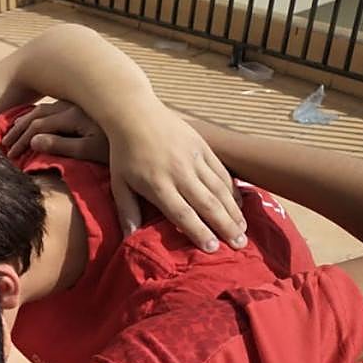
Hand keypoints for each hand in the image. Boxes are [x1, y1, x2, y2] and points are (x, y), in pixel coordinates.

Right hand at [0, 100, 109, 163]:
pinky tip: (32, 122)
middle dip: (18, 130)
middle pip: (37, 115)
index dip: (22, 140)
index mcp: (73, 114)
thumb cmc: (119, 146)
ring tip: (12, 133)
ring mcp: (77, 104)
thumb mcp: (90, 151)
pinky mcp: (82, 106)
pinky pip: (53, 108)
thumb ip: (62, 145)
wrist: (144, 131)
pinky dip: (38, 116)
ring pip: (43, 109)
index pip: (38, 126)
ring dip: (25, 121)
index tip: (12, 155)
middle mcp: (72, 104)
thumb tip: (34, 141)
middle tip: (5, 145)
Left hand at [16, 103, 246, 251]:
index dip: (199, 232)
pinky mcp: (203, 147)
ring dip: (233, 211)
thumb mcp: (119, 184)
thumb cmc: (124, 154)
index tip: (213, 248)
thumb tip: (130, 240)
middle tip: (239, 245)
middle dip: (225, 227)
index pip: (183, 214)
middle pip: (207, 204)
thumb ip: (127, 212)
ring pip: (219, 189)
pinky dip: (232, 190)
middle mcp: (180, 173)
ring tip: (244, 230)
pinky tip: (240, 205)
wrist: (135, 114)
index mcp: (159, 185)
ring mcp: (194, 158)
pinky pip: (222, 172)